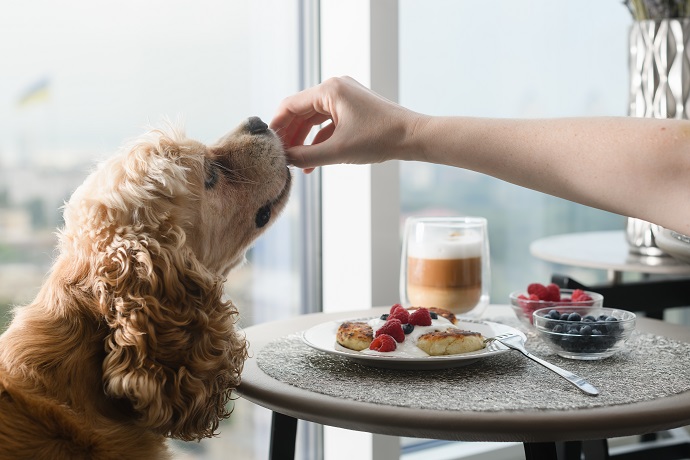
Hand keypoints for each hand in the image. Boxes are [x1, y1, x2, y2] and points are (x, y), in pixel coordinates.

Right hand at [270, 76, 420, 171]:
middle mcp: (335, 88)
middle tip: (278, 156)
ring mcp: (345, 97)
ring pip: (314, 119)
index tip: (268, 145)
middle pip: (301, 111)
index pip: (290, 105)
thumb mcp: (338, 151)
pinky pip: (328, 123)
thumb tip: (285, 160)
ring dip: (304, 140)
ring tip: (294, 162)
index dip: (277, 126)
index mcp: (329, 90)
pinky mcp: (354, 108)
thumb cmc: (379, 139)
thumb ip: (307, 156)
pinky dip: (320, 140)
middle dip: (290, 135)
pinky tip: (312, 162)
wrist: (413, 137)